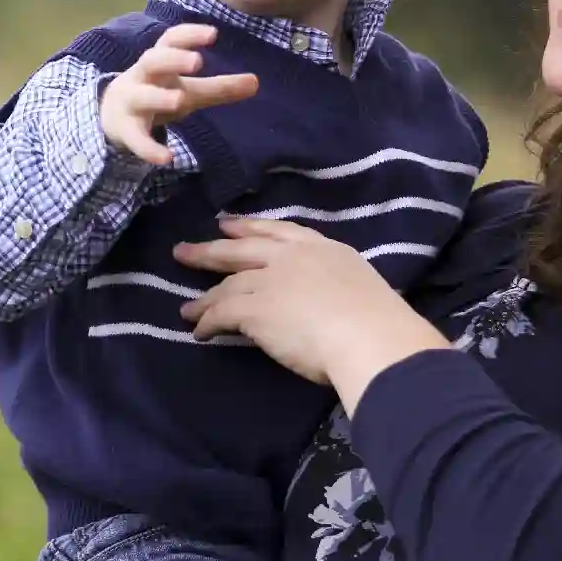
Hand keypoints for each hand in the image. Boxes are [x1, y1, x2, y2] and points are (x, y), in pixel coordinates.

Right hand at [98, 24, 259, 166]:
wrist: (112, 117)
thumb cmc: (157, 94)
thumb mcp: (188, 90)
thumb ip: (219, 87)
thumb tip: (256, 82)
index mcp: (159, 63)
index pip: (170, 40)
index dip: (189, 35)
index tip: (213, 34)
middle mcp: (142, 77)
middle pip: (152, 61)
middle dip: (172, 60)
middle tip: (197, 61)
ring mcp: (131, 103)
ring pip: (141, 96)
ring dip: (159, 97)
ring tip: (180, 100)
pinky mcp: (126, 131)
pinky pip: (136, 139)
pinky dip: (149, 149)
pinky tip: (168, 158)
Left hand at [174, 217, 451, 405]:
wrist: (370, 336)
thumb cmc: (377, 320)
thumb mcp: (357, 285)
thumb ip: (334, 285)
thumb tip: (327, 300)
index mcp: (323, 249)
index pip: (279, 232)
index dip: (250, 228)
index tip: (228, 224)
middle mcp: (293, 258)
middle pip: (242, 249)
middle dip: (211, 250)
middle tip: (185, 251)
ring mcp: (271, 280)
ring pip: (228, 285)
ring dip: (205, 298)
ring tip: (187, 309)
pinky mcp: (255, 308)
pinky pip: (222, 313)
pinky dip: (208, 322)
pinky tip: (200, 332)